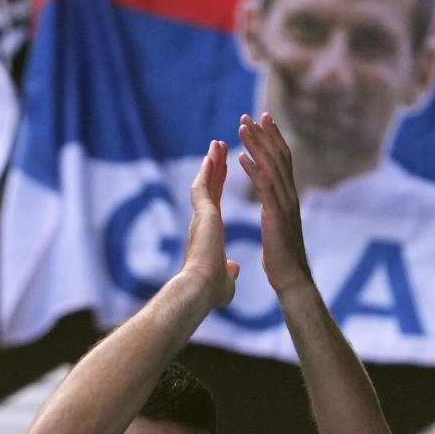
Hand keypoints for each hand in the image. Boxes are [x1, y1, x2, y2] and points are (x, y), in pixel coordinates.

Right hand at [183, 139, 238, 308]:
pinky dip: (207, 170)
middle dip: (215, 169)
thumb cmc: (211, 289)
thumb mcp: (226, 278)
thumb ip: (230, 270)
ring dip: (211, 163)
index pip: (215, 203)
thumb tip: (234, 268)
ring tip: (216, 144)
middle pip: (210, 189)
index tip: (223, 172)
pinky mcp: (202, 213)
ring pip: (205, 183)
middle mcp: (203, 222)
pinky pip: (203, 186)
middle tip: (219, 149)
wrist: (202, 288)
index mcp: (210, 233)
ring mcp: (200, 216)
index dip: (219, 186)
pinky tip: (212, 155)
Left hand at [238, 112, 311, 296]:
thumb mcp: (279, 229)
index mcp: (289, 197)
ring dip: (256, 145)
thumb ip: (276, 214)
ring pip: (271, 166)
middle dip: (264, 134)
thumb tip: (272, 209)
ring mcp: (285, 204)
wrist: (292, 278)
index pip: (283, 161)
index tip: (263, 120)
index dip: (274, 139)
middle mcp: (290, 195)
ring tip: (242, 128)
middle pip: (278, 157)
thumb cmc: (283, 259)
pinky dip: (253, 169)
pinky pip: (264, 186)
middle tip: (250, 115)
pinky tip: (241, 157)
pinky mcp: (276, 215)